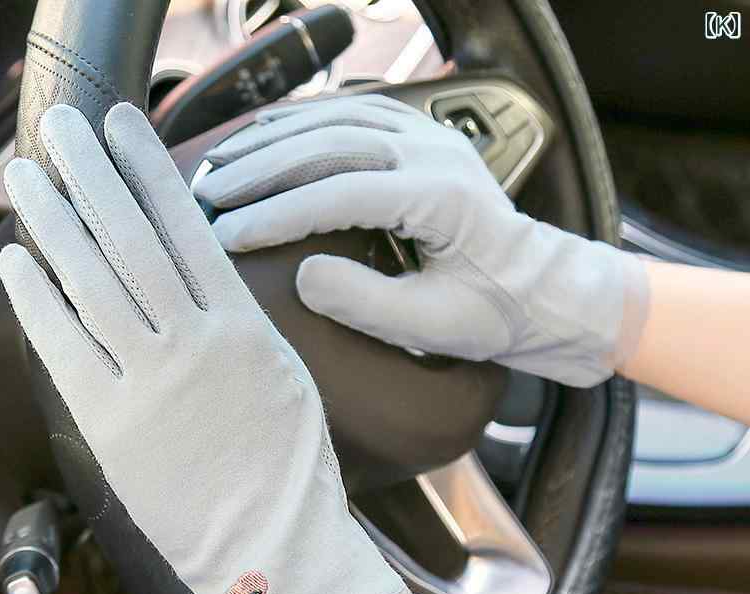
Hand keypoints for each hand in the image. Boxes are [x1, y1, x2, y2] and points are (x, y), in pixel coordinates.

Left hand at [0, 103, 421, 593]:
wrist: (275, 549)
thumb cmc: (289, 467)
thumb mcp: (285, 380)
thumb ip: (240, 327)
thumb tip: (196, 280)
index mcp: (247, 331)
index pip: (190, 229)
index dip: (151, 171)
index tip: (124, 125)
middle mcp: (197, 347)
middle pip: (131, 241)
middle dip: (92, 175)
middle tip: (62, 127)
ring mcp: (151, 386)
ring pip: (92, 285)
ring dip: (54, 224)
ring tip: (28, 178)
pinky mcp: (111, 428)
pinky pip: (66, 351)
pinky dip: (38, 301)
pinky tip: (20, 261)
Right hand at [196, 95, 648, 386]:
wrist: (540, 289)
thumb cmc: (492, 312)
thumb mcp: (432, 325)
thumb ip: (366, 304)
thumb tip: (303, 275)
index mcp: (441, 198)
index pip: (341, 193)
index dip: (278, 213)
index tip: (228, 234)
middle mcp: (434, 153)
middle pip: (330, 143)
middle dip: (261, 168)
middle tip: (208, 193)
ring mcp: (430, 138)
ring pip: (338, 117)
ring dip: (274, 137)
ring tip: (223, 161)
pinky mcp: (422, 138)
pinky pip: (355, 111)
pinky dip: (305, 122)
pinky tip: (269, 136)